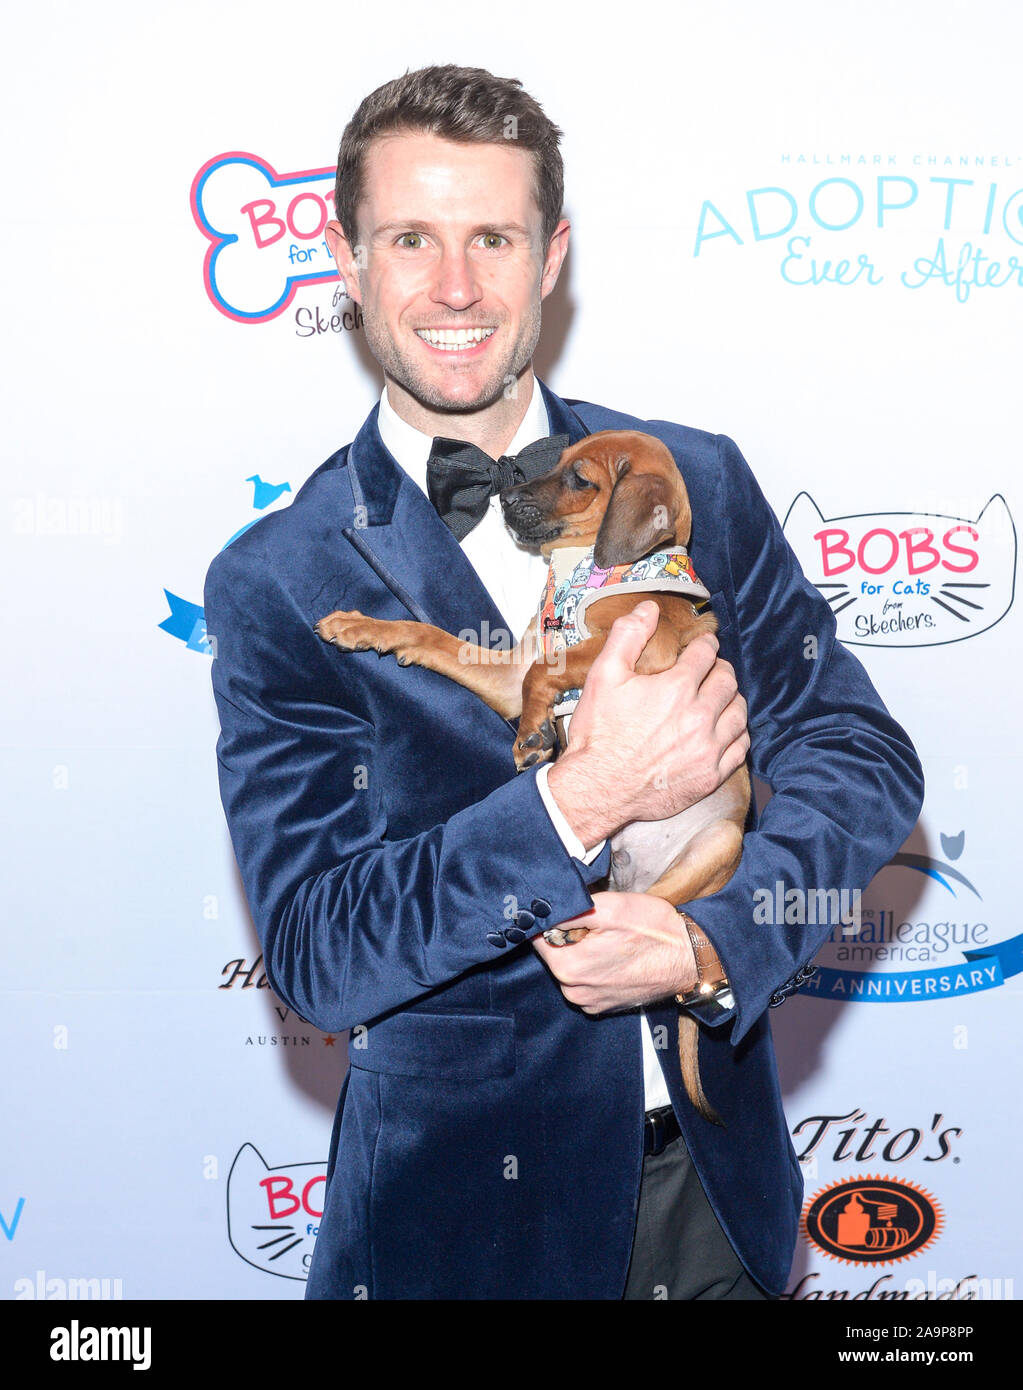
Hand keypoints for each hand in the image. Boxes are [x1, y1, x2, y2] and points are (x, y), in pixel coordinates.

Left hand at [532, 892, 697, 1013]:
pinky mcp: (606, 1005)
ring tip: (613, 938)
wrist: (692, 958)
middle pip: (555, 953)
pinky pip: (589, 980)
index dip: (552, 918)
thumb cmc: (654, 930)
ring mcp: (591, 1003)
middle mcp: (575, 992)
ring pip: (573, 966)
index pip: (538, 938)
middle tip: (599, 922)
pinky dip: (598, 966)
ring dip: (585, 950)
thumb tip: (543, 912)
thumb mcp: (610, 907)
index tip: (570, 910)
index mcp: (569, 968)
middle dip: (570, 935)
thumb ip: (569, 911)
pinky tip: (618, 954)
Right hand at [546, 601, 748, 847]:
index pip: (707, 653)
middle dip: (719, 670)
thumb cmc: (599, 733)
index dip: (704, 645)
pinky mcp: (711, 775)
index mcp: (676, 688)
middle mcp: (699, 716)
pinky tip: (723, 730)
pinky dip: (736, 734)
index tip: (701, 648)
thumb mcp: (603, 676)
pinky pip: (741, 747)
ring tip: (717, 699)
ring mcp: (708, 748)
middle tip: (709, 672)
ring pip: (739, 712)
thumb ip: (627, 636)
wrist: (597, 788)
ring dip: (731, 700)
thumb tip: (649, 608)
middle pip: (728, 680)